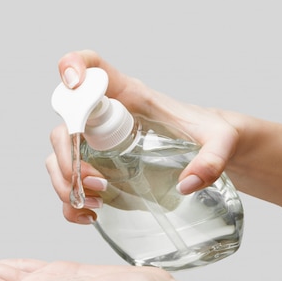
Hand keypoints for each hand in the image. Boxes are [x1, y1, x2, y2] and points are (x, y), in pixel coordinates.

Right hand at [46, 49, 245, 223]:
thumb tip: (186, 184)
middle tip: (96, 181)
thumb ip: (212, 159)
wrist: (213, 152)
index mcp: (130, 95)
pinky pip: (70, 182)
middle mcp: (108, 117)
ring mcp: (100, 144)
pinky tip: (90, 215)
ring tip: (96, 203)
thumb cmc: (212, 134)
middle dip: (68, 155)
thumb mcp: (221, 141)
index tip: (73, 83)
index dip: (74, 65)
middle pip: (65, 122)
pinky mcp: (102, 170)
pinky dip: (70, 201)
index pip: (93, 67)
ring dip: (65, 182)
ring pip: (60, 155)